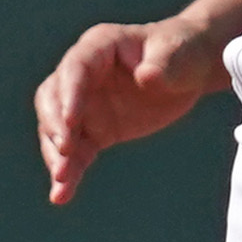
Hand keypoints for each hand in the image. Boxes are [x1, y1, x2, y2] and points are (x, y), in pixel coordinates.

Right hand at [35, 11, 232, 205]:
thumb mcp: (179, 55)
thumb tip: (146, 77)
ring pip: (57, 129)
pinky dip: (69, 172)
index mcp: (99, 46)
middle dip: (55, 125)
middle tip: (66, 151)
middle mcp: (83, 75)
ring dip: (55, 154)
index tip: (71, 122)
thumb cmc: (182, 53)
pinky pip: (76, 152)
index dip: (69, 95)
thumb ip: (162, 66)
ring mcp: (85, 104)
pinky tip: (62, 195)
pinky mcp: (94, 129)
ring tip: (61, 182)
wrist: (188, 71)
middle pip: (53, 98)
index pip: (75, 69)